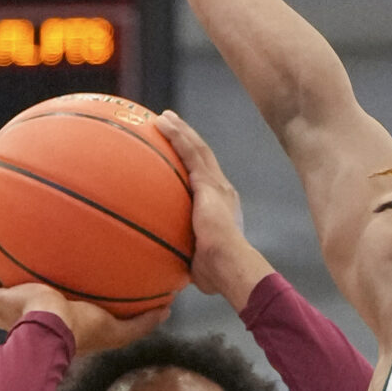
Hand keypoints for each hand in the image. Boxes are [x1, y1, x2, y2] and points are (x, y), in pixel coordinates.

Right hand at [0, 262, 168, 352]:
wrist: (52, 331)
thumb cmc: (82, 333)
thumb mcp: (118, 330)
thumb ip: (143, 322)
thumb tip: (168, 309)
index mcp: (56, 328)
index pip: (54, 321)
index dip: (56, 313)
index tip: (61, 304)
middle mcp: (30, 323)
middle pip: (22, 314)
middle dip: (18, 303)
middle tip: (21, 286)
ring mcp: (11, 312)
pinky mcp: (0, 300)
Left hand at [154, 111, 269, 309]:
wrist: (229, 264)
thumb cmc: (215, 273)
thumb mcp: (197, 263)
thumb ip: (184, 259)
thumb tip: (169, 271)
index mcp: (221, 207)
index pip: (206, 180)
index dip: (195, 166)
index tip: (182, 158)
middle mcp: (222, 190)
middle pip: (203, 157)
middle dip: (187, 140)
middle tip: (171, 126)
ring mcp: (216, 184)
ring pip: (197, 148)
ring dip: (180, 130)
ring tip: (164, 117)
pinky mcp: (207, 182)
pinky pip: (189, 152)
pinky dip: (176, 135)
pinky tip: (162, 122)